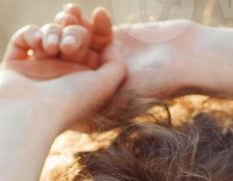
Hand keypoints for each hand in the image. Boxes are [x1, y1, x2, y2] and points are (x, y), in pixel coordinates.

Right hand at [0, 4, 126, 134]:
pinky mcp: (13, 65)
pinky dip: (30, 33)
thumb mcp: (106, 84)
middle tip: (67, 46)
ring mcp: (35, 68)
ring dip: (52, 32)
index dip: (97, 27)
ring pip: (47, 33)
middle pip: (70, 34)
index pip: (91, 42)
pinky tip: (36, 43)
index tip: (100, 14)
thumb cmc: (70, 102)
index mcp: (81, 76)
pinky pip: (22, 38)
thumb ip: (116, 63)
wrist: (30, 118)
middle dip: (73, 31)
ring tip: (50, 48)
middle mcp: (59, 72)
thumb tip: (110, 44)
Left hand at [20, 5, 198, 101]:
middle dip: (60, 46)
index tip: (44, 54)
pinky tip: (76, 9)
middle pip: (70, 63)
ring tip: (62, 16)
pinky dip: (86, 20)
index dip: (54, 69)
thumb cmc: (161, 82)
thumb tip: (75, 118)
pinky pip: (95, 29)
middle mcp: (98, 80)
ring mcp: (106, 58)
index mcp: (97, 97)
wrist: (188, 57)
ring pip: (81, 43)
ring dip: (70, 30)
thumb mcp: (128, 94)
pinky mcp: (115, 39)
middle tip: (50, 34)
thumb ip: (103, 99)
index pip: (69, 84)